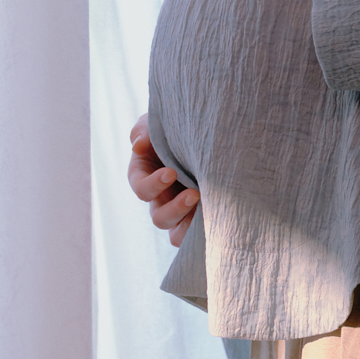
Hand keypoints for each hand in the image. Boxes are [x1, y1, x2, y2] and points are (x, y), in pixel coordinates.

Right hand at [128, 112, 198, 248]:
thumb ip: (145, 130)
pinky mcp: (200, 217)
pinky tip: (220, 216)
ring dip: (189, 226)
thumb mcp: (158, 123)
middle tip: (195, 194)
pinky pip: (198, 235)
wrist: (208, 130)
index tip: (171, 172)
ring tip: (209, 211)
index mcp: (145, 176)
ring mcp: (180, 211)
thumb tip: (139, 144)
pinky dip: (206, 231)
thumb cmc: (176, 126)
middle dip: (175, 209)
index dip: (153, 185)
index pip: (142, 189)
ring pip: (177, 234)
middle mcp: (161, 199)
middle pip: (159, 218)